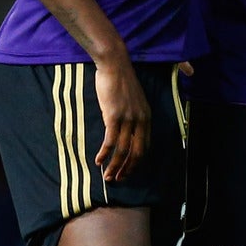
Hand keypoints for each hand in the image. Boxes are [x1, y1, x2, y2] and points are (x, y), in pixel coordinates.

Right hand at [92, 58, 150, 181]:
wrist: (115, 66)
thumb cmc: (121, 82)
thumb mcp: (133, 101)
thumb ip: (133, 115)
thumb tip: (126, 128)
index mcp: (147, 118)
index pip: (145, 146)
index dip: (137, 161)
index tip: (128, 170)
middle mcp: (141, 120)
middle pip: (137, 152)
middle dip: (127, 168)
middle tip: (118, 179)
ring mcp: (128, 119)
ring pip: (123, 149)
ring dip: (115, 165)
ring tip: (107, 176)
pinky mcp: (114, 116)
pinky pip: (111, 140)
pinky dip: (105, 153)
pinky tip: (98, 161)